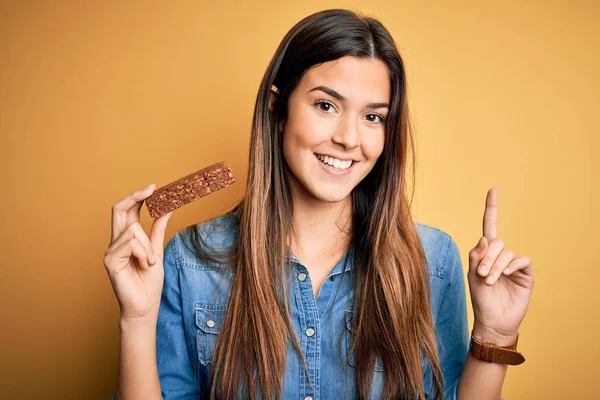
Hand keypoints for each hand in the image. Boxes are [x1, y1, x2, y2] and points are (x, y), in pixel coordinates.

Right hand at [104, 184, 172, 320]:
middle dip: (135, 196)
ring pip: (133, 230)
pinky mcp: (110, 260)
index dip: (137, 197)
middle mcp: (116, 242)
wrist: (145, 305)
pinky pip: (131, 244)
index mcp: (127, 239)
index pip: (127, 211)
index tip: (153, 186)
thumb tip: (167, 209)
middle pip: (118, 209)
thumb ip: (158, 230)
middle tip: (152, 188)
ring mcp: (111, 250)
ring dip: (148, 247)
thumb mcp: (158, 251)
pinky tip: (144, 266)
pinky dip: (144, 254)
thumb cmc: (150, 282)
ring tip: (149, 263)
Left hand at [467, 188, 533, 344]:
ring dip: (496, 267)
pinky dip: (512, 266)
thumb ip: (476, 256)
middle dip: (487, 258)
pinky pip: (522, 260)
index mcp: (486, 253)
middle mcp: (501, 255)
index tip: (493, 190)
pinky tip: (506, 276)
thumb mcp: (472, 276)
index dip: (491, 209)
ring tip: (490, 281)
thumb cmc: (481, 299)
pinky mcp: (526, 273)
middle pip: (497, 243)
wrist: (493, 321)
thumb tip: (484, 237)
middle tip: (482, 275)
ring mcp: (514, 264)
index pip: (490, 226)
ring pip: (506, 253)